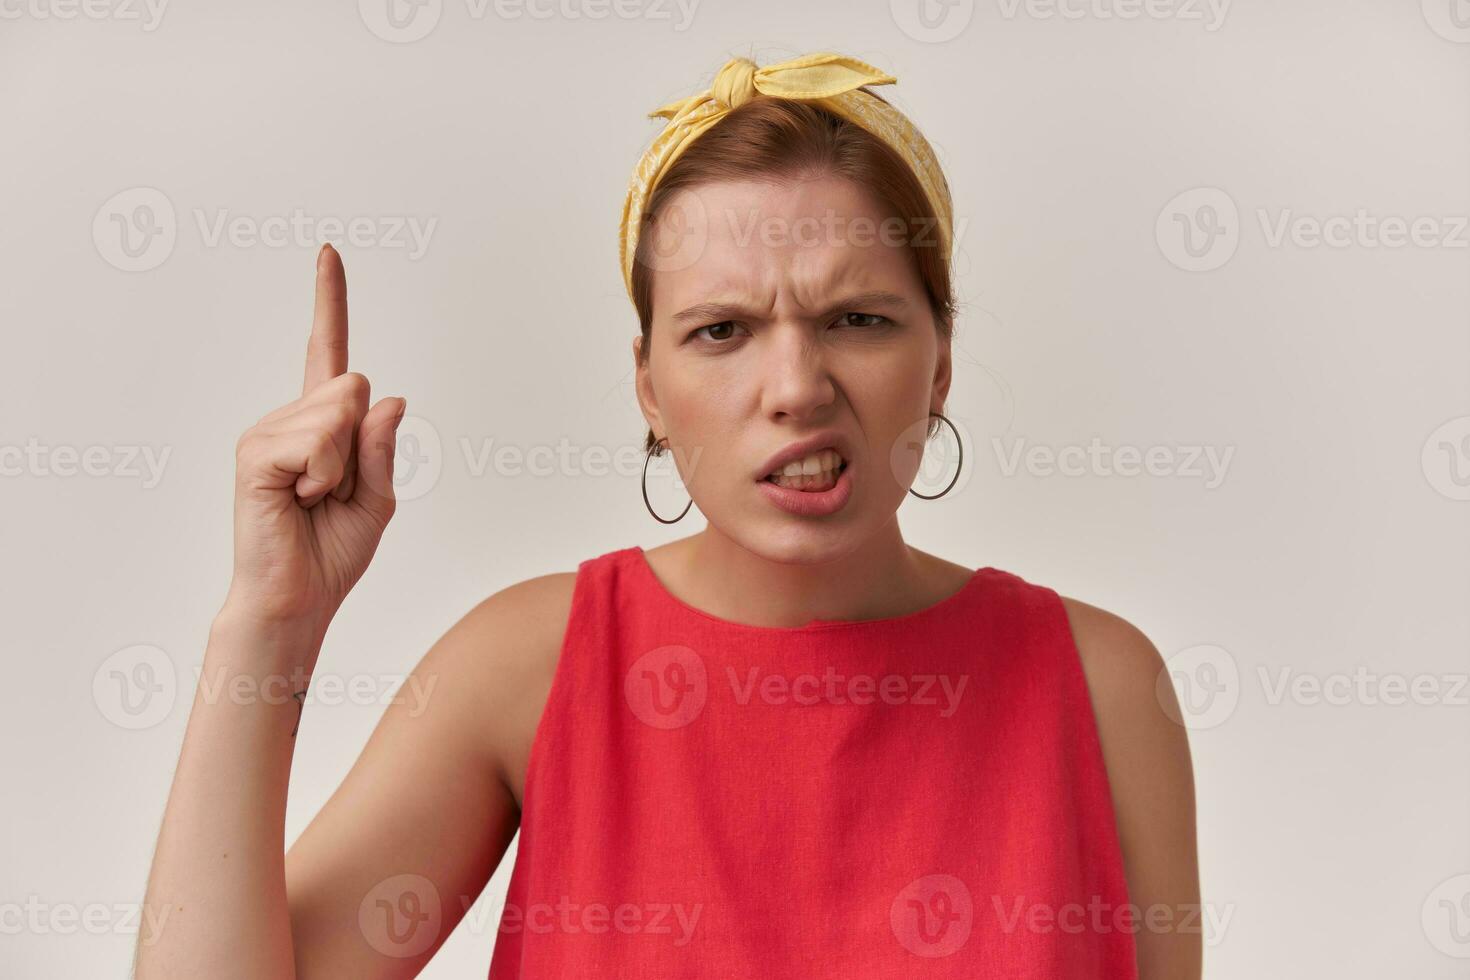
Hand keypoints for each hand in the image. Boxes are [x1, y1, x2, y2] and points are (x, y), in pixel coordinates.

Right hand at [223, 244, 405, 643]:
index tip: (327, 252)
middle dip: (362, 447)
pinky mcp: (255, 453)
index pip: (328, 351)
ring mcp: (268, 432)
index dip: (329, 301)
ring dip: (342, 467)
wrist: (298, 598)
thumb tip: (390, 397)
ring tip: (312, 500)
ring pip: (340, 412)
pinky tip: (298, 501)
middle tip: (331, 492)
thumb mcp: (378, 496)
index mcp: (322, 424)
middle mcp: (290, 418)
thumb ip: (383, 447)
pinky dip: (324, 476)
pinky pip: (319, 441)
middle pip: (357, 387)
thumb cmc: (332, 551)